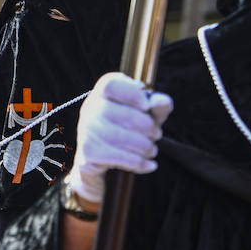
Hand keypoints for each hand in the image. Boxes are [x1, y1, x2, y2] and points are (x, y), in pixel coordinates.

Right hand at [65, 72, 173, 205]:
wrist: (99, 159)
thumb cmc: (126, 129)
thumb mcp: (145, 116)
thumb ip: (156, 107)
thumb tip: (164, 102)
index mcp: (102, 91)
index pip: (112, 85)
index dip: (132, 94)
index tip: (147, 106)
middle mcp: (90, 107)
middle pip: (125, 114)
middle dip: (148, 127)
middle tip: (157, 134)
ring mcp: (87, 129)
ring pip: (123, 138)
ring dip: (146, 147)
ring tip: (152, 150)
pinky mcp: (88, 151)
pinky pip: (120, 157)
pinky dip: (139, 163)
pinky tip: (149, 164)